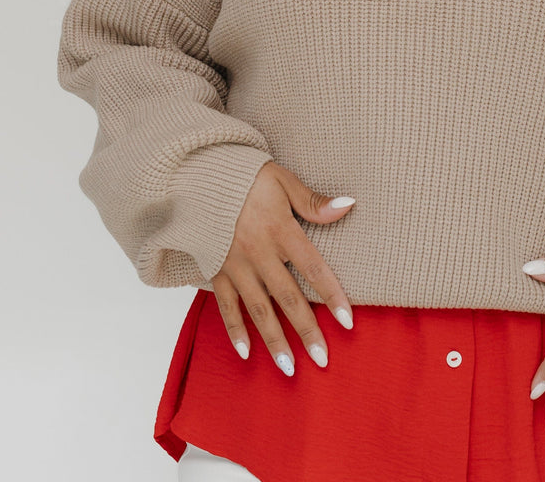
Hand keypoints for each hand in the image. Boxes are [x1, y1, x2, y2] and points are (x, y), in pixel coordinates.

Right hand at [210, 161, 355, 375]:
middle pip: (288, 298)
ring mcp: (236, 265)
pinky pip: (226, 306)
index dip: (332, 295)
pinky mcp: (216, 271)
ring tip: (289, 368)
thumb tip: (348, 205)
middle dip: (306, 331)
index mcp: (280, 230)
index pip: (313, 269)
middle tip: (323, 359)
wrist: (196, 177)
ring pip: (259, 309)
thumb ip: (313, 201)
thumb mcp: (282, 180)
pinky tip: (246, 352)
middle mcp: (259, 253)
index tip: (348, 322)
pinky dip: (235, 330)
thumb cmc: (245, 177)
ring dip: (275, 340)